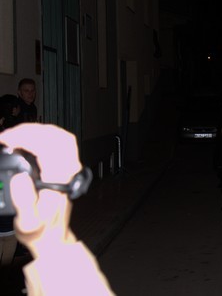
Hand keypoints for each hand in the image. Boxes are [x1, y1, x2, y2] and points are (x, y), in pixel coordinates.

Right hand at [0, 124, 81, 255]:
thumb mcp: (27, 222)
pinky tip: (28, 139)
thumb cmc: (40, 230)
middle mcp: (68, 170)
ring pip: (61, 137)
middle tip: (7, 136)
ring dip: (38, 130)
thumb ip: (24, 201)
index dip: (26, 137)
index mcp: (59, 179)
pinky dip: (44, 135)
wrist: (53, 237)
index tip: (6, 140)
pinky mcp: (67, 168)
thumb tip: (20, 178)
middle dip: (30, 130)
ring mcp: (70, 168)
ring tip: (15, 135)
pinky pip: (62, 143)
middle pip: (57, 136)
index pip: (48, 146)